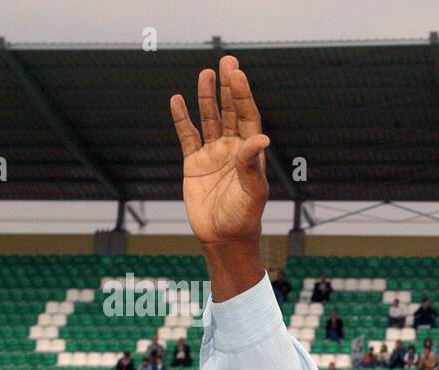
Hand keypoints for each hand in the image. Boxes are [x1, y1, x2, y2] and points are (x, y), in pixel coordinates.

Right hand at [169, 56, 269, 298]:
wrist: (223, 239)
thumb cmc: (244, 218)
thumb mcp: (252, 191)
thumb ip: (252, 163)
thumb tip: (261, 137)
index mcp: (250, 153)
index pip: (248, 117)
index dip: (243, 95)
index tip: (236, 73)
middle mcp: (232, 149)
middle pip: (230, 111)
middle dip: (228, 87)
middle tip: (226, 60)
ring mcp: (212, 155)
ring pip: (209, 119)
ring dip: (206, 97)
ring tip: (205, 74)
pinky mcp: (193, 163)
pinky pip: (186, 136)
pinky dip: (181, 118)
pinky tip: (177, 100)